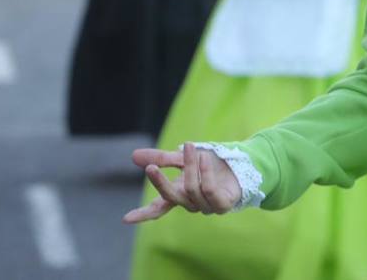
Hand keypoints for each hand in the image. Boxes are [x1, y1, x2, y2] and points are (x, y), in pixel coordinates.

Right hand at [122, 143, 240, 223]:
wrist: (240, 163)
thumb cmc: (210, 163)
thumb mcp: (183, 158)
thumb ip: (161, 159)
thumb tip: (133, 156)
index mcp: (179, 195)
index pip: (158, 208)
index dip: (143, 214)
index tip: (125, 219)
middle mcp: (190, 203)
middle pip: (170, 197)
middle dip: (160, 183)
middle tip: (150, 167)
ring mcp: (206, 206)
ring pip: (191, 189)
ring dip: (190, 166)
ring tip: (192, 148)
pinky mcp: (222, 205)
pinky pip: (209, 190)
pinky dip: (205, 173)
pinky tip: (205, 159)